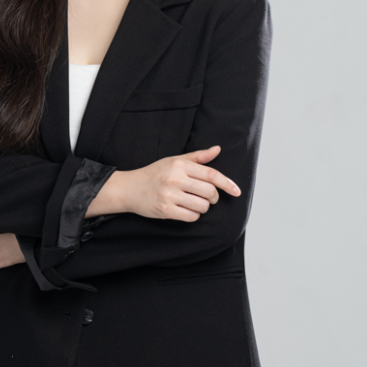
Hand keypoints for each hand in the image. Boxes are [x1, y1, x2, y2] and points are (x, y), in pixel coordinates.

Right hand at [86, 145, 239, 221]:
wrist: (129, 188)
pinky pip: (191, 217)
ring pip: (202, 206)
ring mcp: (170, 195)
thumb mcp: (174, 161)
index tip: (237, 191)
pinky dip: (193, 216)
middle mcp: (175, 178)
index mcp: (180, 165)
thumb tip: (217, 149)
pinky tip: (185, 211)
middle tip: (208, 198)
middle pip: (210, 192)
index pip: (211, 174)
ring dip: (202, 208)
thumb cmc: (154, 173)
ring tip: (193, 203)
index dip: (227, 183)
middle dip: (213, 198)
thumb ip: (197, 157)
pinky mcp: (165, 210)